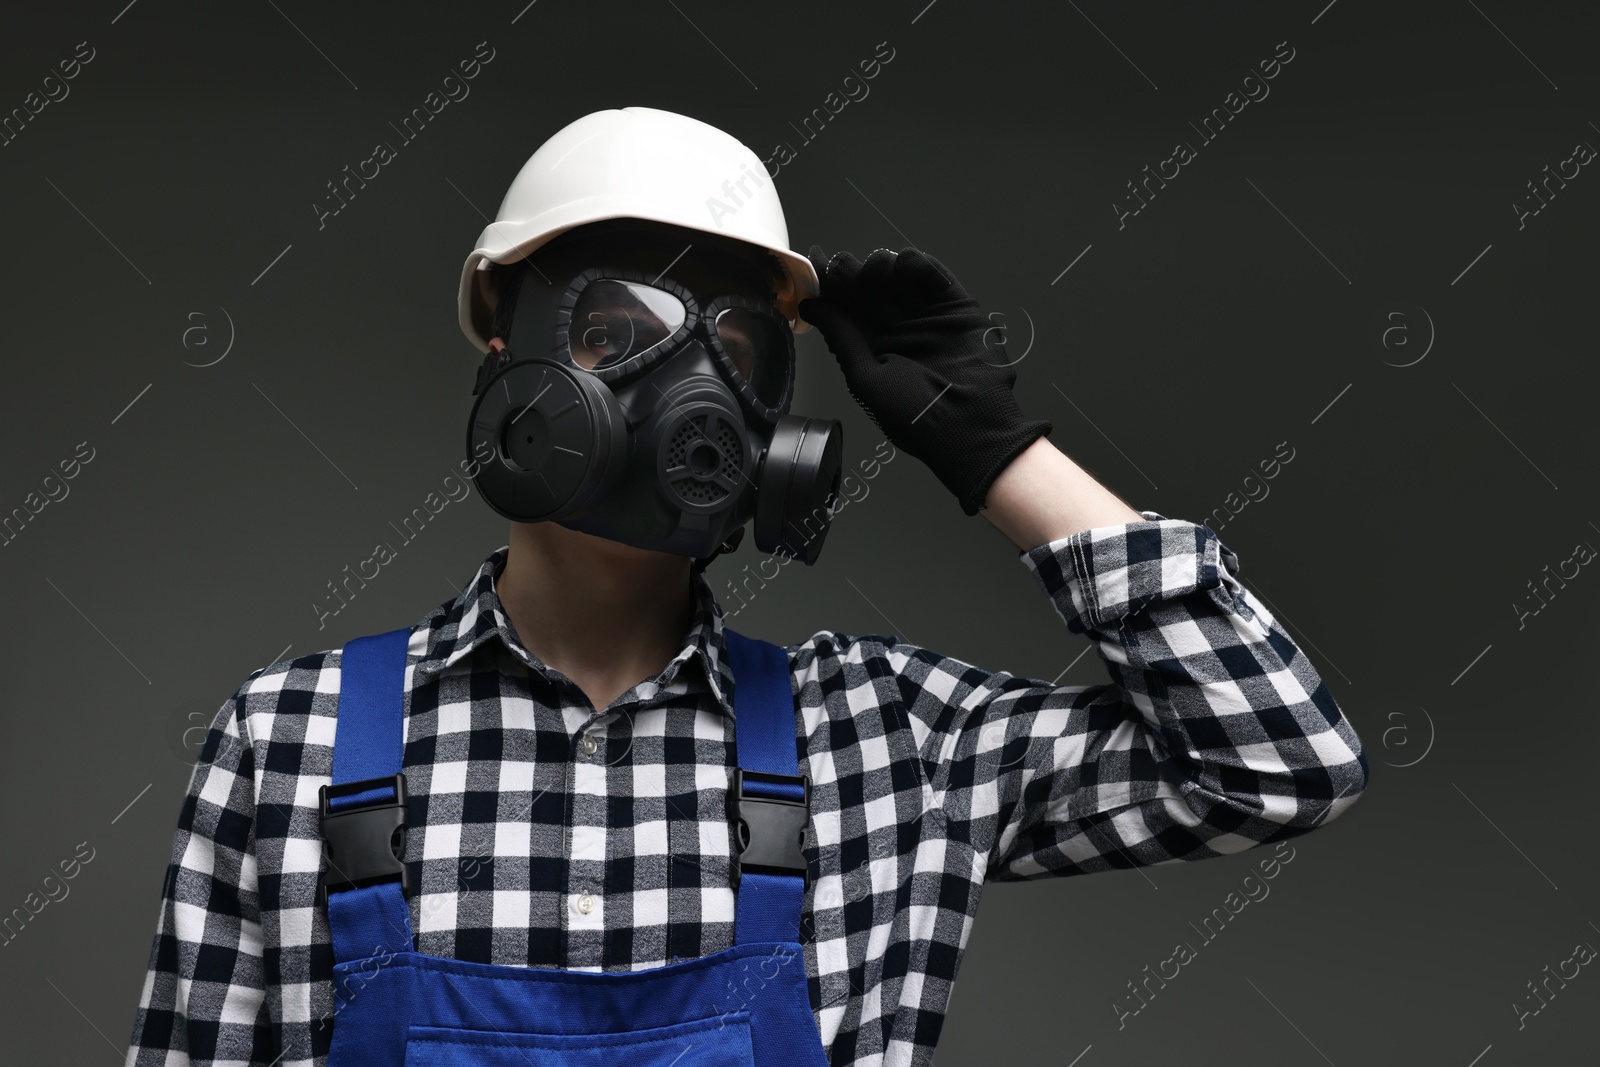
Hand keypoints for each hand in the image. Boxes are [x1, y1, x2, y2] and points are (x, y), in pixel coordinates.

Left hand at [798, 245, 1051, 514]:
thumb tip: (811, 307)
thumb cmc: (916, 415)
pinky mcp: (956, 307)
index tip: (813, 263)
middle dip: (850, 272)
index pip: (845, 311)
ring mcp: (926, 317)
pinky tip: (901, 267)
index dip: (828, 287)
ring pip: (897, 276)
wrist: (968, 425)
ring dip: (880, 265)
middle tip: (839, 266)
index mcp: (874, 351)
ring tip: (874, 275)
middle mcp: (898, 332)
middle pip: (868, 289)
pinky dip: (914, 263)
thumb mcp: (866, 376)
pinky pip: (933, 274)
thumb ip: (842, 336)